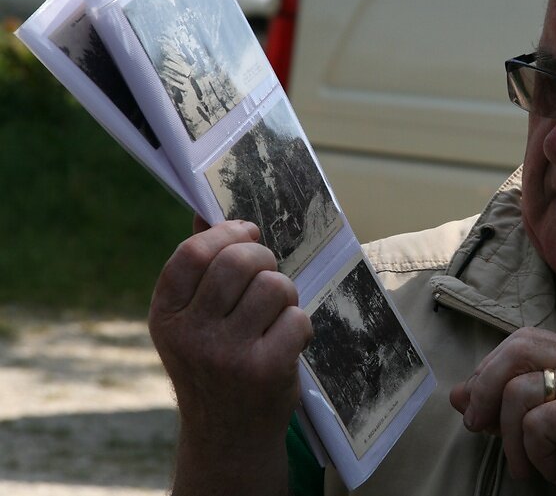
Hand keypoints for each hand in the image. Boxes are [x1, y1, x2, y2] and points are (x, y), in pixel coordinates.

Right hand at [149, 220, 312, 494]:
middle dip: (263, 257)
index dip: (226, 232)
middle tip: (267, 273)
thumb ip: (199, 268)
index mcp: (166, 316)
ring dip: (284, 293)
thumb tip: (206, 211)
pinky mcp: (265, 370)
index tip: (246, 233)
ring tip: (275, 314)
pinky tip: (286, 341)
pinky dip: (299, 324)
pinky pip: (297, 317)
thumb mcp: (191, 321)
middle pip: (239, 261)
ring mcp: (227, 355)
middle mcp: (190, 335)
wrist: (228, 434)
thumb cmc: (215, 363)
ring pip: (274, 285)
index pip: (192, 253)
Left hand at [449, 327, 555, 495]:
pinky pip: (536, 423)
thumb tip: (457, 394)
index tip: (474, 403)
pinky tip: (553, 465)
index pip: (522, 340)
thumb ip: (497, 403)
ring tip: (523, 461)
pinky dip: (534, 451)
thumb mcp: (529, 424)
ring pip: (520, 391)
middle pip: (518, 351)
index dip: (489, 368)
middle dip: (485, 389)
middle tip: (475, 425)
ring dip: (509, 435)